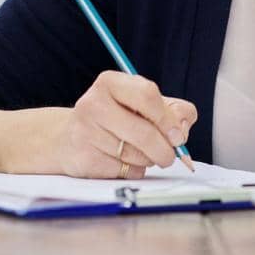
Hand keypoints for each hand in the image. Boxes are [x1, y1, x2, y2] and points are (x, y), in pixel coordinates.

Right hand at [48, 70, 196, 178]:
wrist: (71, 139)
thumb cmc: (115, 119)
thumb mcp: (144, 105)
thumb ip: (173, 110)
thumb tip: (183, 128)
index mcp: (110, 83)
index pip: (147, 95)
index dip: (168, 119)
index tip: (177, 135)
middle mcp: (94, 103)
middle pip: (144, 131)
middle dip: (165, 149)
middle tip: (170, 155)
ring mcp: (85, 131)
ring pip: (136, 155)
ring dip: (149, 160)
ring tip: (143, 154)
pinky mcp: (84, 158)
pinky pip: (124, 171)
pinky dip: (133, 171)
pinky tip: (123, 161)